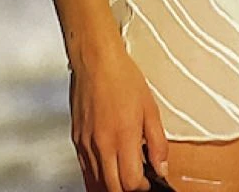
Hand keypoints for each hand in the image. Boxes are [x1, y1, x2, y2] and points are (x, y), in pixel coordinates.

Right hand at [70, 45, 168, 191]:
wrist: (96, 61)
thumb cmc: (122, 77)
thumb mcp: (150, 108)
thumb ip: (158, 141)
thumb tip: (161, 166)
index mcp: (123, 137)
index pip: (131, 182)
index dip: (143, 187)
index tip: (149, 182)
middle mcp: (102, 145)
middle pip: (112, 188)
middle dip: (127, 189)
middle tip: (138, 181)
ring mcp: (86, 144)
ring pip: (96, 182)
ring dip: (112, 184)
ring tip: (124, 175)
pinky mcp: (77, 140)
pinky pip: (85, 169)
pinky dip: (96, 176)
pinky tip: (107, 168)